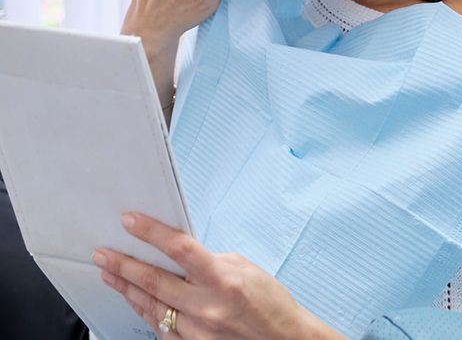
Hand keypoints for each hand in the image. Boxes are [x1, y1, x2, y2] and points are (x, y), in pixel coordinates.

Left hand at [92, 213, 345, 339]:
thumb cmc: (270, 304)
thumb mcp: (244, 268)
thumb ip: (209, 260)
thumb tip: (180, 254)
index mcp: (223, 280)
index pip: (179, 249)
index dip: (152, 232)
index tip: (130, 221)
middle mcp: (207, 308)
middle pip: (155, 281)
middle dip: (124, 265)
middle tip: (103, 253)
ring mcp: (198, 333)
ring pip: (151, 307)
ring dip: (127, 289)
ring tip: (109, 274)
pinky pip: (161, 329)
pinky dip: (145, 312)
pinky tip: (134, 300)